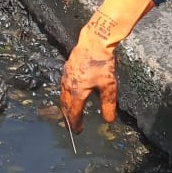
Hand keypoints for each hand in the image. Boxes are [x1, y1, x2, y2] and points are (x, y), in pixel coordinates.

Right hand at [59, 0, 153, 133]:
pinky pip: (64, 85)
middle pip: (64, 105)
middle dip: (68, 116)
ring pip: (62, 95)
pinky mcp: (67, 68)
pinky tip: (72, 92)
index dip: (75, 123)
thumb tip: (108, 121)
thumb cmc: (102, 63)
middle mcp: (68, 85)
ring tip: (70, 111)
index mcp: (76, 92)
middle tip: (71, 125)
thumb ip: (108, 104)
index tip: (78, 131)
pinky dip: (66, 94)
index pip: (73, 113)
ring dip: (66, 105)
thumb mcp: (109, 86)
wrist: (94, 41)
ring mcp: (66, 76)